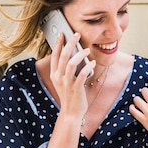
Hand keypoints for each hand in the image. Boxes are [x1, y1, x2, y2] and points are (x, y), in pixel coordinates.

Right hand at [44, 32, 94, 147]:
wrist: (71, 113)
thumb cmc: (70, 95)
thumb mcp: (64, 81)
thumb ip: (66, 70)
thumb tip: (74, 55)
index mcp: (55, 74)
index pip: (54, 55)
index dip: (58, 44)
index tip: (62, 34)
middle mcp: (59, 77)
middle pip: (63, 55)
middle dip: (70, 43)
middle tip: (76, 34)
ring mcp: (67, 83)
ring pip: (71, 63)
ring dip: (80, 54)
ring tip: (87, 49)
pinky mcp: (76, 88)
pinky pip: (82, 74)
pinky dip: (88, 66)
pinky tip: (93, 62)